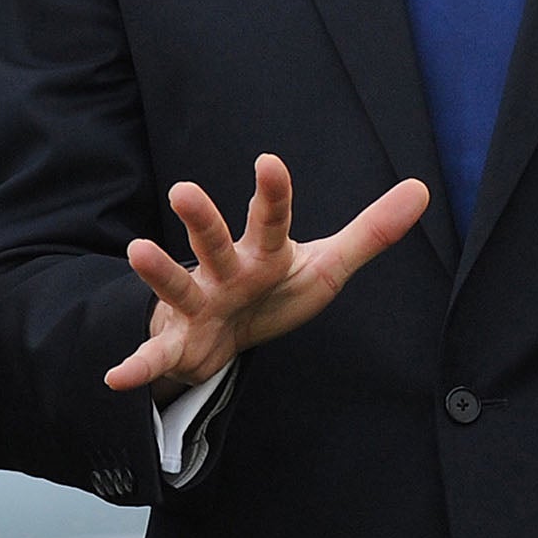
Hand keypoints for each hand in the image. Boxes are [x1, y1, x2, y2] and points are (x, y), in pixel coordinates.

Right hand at [104, 153, 427, 399]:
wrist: (230, 337)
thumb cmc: (276, 291)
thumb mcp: (328, 264)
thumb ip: (371, 232)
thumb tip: (421, 189)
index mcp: (266, 252)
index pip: (273, 219)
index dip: (273, 192)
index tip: (268, 161)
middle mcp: (227, 271)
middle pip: (215, 241)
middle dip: (202, 218)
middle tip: (184, 189)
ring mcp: (198, 304)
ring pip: (178, 284)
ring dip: (159, 271)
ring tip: (137, 250)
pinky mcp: (179, 341)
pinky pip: (156, 353)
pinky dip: (138, 364)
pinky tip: (116, 376)